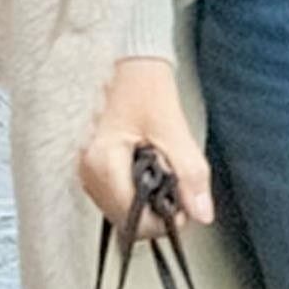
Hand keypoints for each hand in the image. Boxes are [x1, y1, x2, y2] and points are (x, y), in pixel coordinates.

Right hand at [80, 58, 213, 233]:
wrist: (130, 65)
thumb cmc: (146, 88)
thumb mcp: (174, 130)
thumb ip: (189, 175)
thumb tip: (201, 213)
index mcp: (102, 163)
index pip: (134, 220)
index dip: (165, 217)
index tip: (182, 198)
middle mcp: (87, 172)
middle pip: (126, 222)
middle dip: (155, 210)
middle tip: (173, 179)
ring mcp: (86, 172)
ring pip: (121, 214)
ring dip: (146, 202)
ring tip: (157, 168)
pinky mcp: (93, 169)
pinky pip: (116, 198)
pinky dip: (136, 192)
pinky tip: (145, 169)